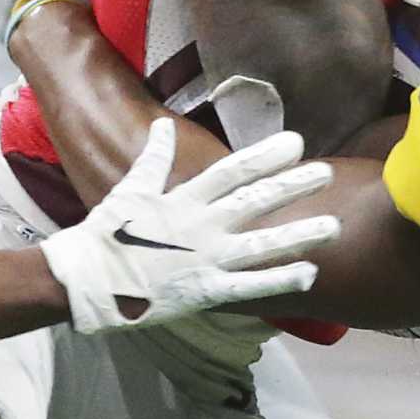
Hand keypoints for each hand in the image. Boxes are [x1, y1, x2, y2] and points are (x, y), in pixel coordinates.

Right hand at [39, 117, 339, 332]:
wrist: (86, 281)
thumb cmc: (108, 233)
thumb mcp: (129, 188)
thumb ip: (153, 158)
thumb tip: (162, 125)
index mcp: (184, 200)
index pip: (233, 172)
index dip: (266, 157)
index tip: (296, 143)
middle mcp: (201, 227)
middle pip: (255, 203)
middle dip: (293, 186)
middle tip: (326, 173)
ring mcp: (205, 261)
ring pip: (261, 247)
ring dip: (299, 236)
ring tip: (333, 227)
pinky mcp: (205, 292)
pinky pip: (250, 288)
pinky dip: (279, 282)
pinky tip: (308, 275)